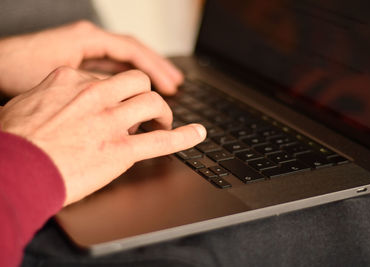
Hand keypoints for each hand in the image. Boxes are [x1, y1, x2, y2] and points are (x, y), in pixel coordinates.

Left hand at [0, 20, 182, 96]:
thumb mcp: (64, 82)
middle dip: (156, 68)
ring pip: (122, 60)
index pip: (133, 51)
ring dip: (143, 73)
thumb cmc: (18, 71)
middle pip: (133, 52)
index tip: (171, 85)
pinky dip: (126, 80)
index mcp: (88, 39)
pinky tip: (134, 93)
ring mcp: (84, 50)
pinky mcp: (78, 62)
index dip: (155, 69)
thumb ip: (98, 91)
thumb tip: (126, 107)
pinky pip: (110, 68)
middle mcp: (89, 41)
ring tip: (164, 87)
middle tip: (176, 84)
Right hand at [0, 67, 205, 204]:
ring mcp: (111, 122)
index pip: (108, 79)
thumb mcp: (28, 103)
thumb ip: (55, 97)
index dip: (116, 94)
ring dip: (163, 112)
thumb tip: (67, 102)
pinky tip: (198, 133)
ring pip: (153, 103)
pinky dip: (185, 136)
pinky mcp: (121, 150)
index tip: (118, 104)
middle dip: (145, 93)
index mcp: (72, 81)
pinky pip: (162, 140)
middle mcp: (96, 96)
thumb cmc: (16, 142)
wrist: (15, 171)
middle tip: (147, 108)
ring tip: (163, 122)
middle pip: (137, 82)